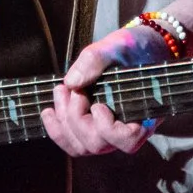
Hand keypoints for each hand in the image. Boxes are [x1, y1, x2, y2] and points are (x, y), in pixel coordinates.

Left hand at [41, 23, 172, 156]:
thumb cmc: (135, 48)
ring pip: (82, 147)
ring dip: (63, 124)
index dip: (107, 128)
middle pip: (97, 144)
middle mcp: (127, 129)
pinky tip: (49, 112)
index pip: (127, 140)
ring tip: (59, 92)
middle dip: (75, 118)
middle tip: (68, 89)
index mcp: (143, 114)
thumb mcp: (119, 45)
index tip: (97, 105)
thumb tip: (71, 82)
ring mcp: (109, 132)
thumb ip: (96, 60)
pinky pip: (75, 142)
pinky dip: (58, 130)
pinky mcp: (94, 128)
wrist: (140, 48)